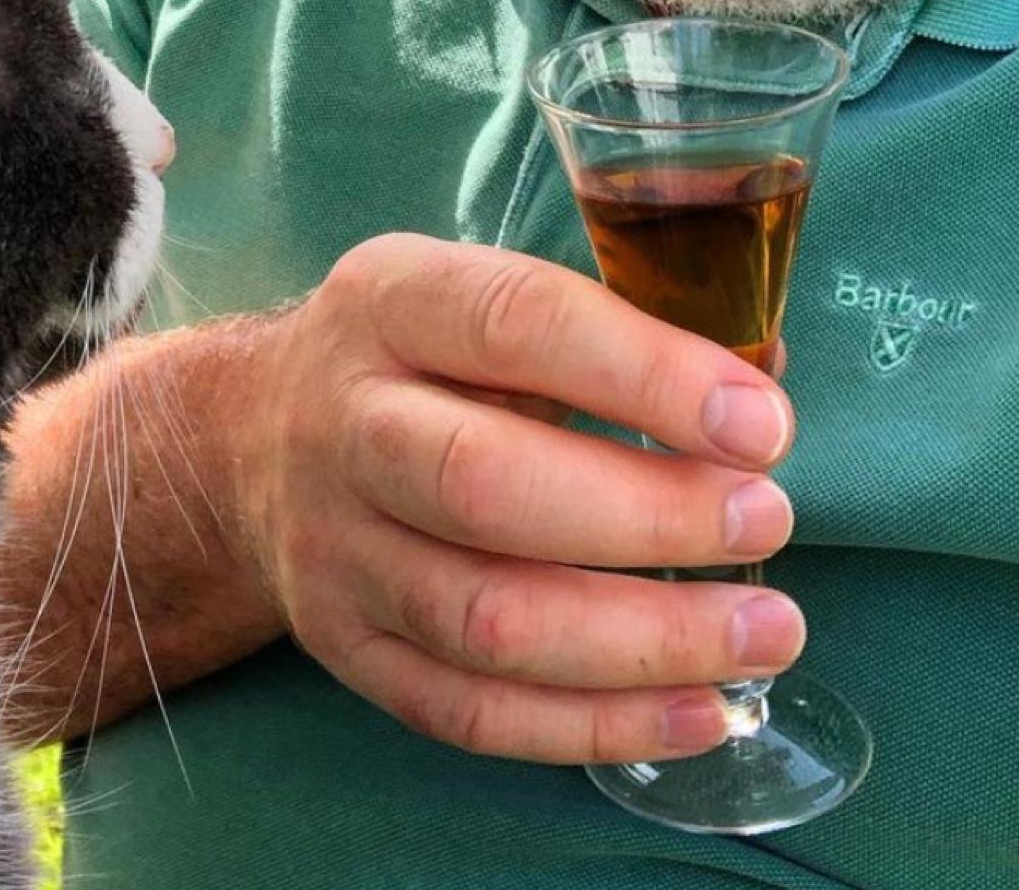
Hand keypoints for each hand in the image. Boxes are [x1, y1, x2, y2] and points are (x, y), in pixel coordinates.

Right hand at [230, 234, 802, 764]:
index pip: (513, 324)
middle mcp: (345, 422)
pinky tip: (700, 710)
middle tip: (768, 520)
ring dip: (643, 640)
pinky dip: (596, 725)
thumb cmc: (414, 357)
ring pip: (484, 619)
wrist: (250, 436)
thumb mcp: (480, 293)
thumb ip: (612, 328)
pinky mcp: (345, 647)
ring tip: (765, 630)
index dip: (644, 375)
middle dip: (647, 516)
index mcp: (390, 302)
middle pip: (484, 484)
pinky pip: (470, 712)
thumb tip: (760, 383)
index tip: (762, 422)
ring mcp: (335, 546)